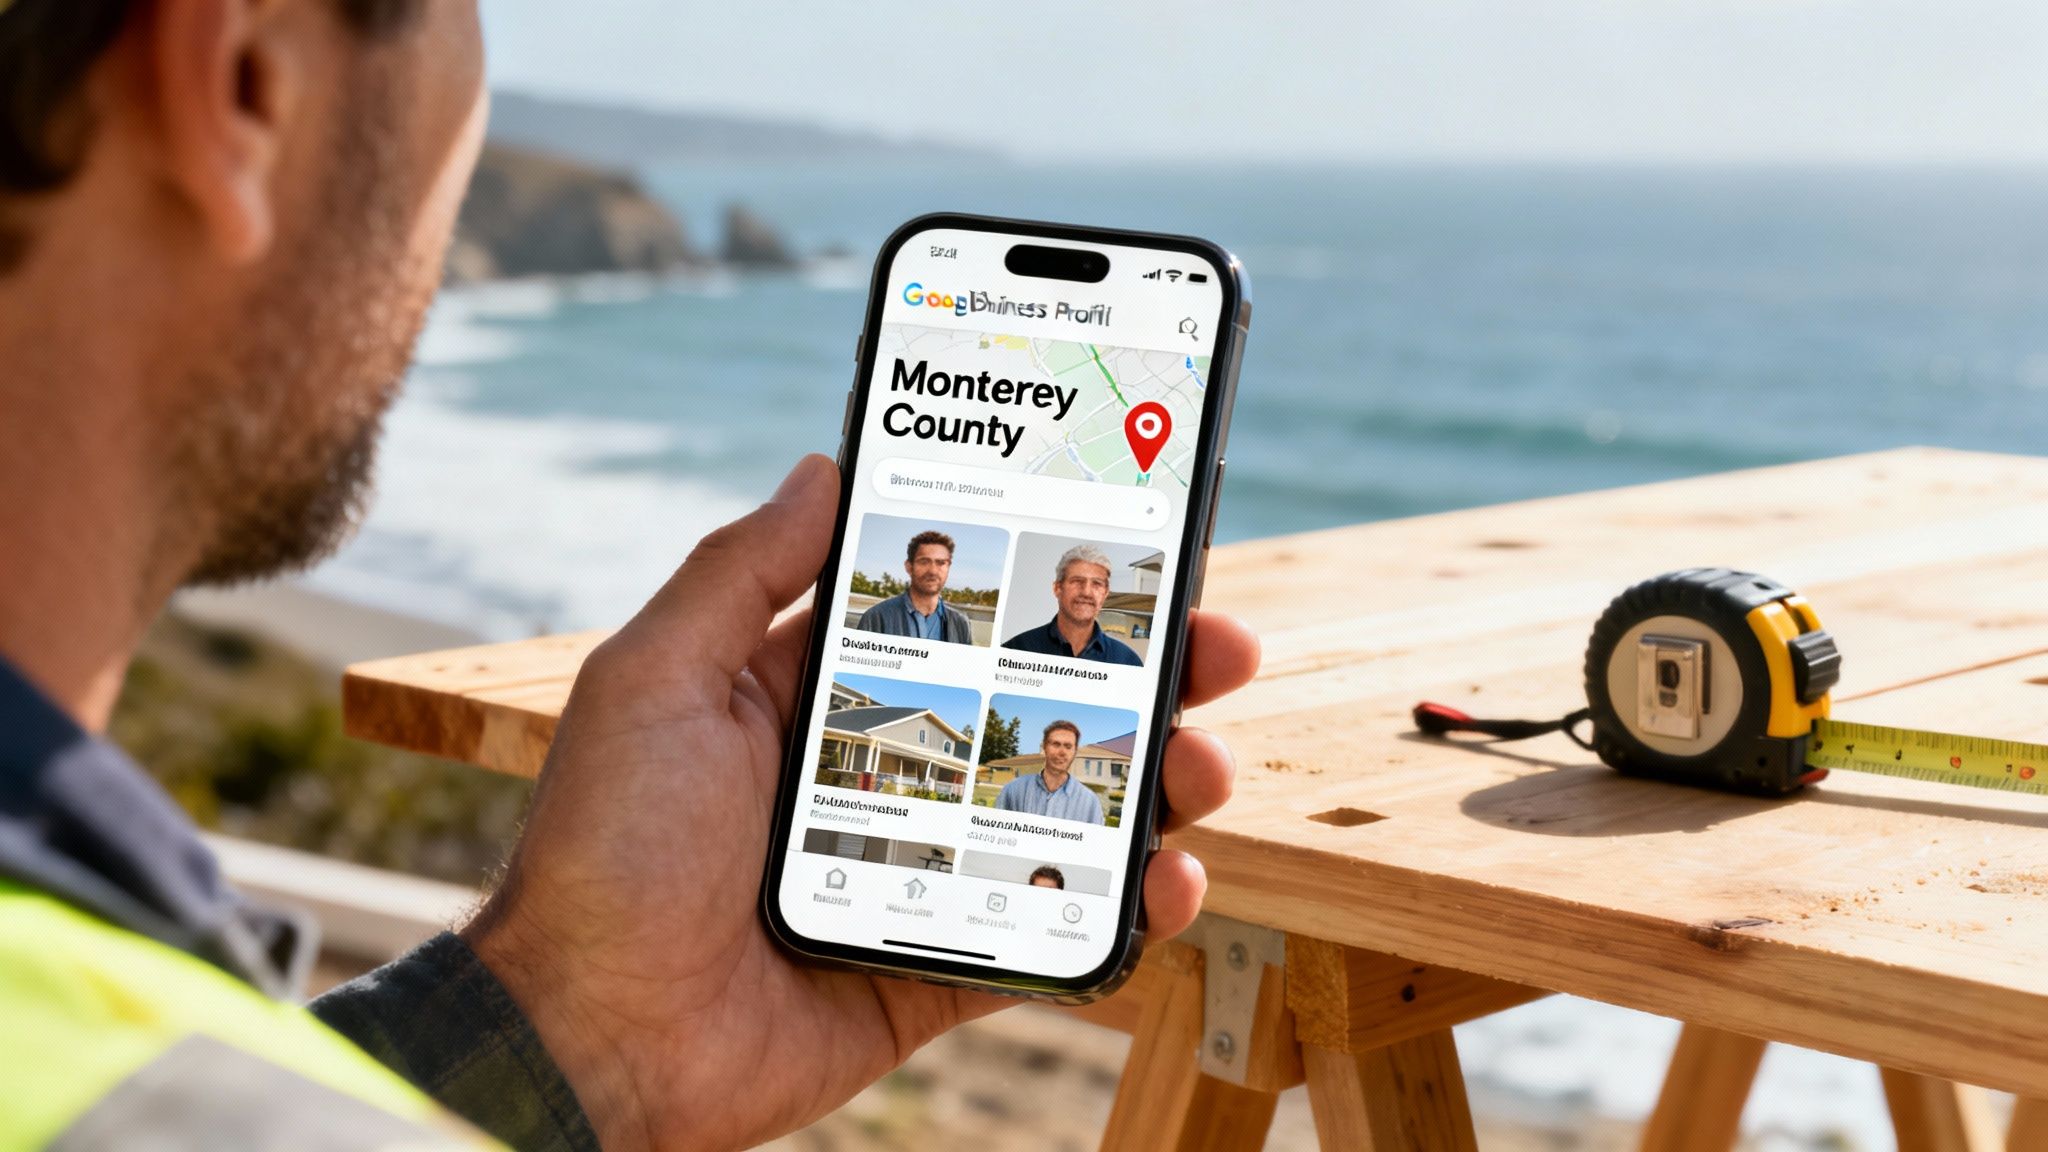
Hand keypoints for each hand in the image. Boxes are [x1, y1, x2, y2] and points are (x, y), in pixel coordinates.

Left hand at [462, 455, 1260, 1151]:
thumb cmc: (604, 851)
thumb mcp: (655, 681)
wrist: (587, 1039)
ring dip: (1152, 784)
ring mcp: (918, 873)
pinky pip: (1051, 936)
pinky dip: (1123, 912)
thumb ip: (738, 572)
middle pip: (1035, 712)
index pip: (956, 625)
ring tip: (1202, 765)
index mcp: (814, 700)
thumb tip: (822, 466)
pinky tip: (1171, 879)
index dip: (1042, 589)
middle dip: (1137, 680)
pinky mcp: (937, 967)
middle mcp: (879, 777)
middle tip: (1219, 647)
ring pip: (1063, 817)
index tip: (1129, 547)